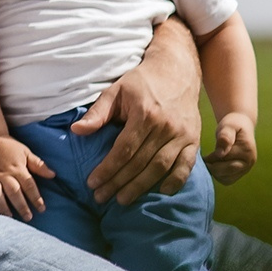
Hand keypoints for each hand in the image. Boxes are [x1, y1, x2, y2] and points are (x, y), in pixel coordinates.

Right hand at [0, 134, 51, 220]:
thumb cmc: (6, 146)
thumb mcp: (25, 152)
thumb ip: (38, 164)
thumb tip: (53, 175)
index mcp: (17, 168)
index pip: (29, 185)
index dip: (36, 198)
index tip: (41, 209)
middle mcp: (3, 174)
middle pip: (14, 192)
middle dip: (22, 206)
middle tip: (28, 217)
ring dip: (3, 207)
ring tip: (9, 217)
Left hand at [70, 18, 201, 204]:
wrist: (177, 71)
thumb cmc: (141, 82)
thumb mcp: (116, 91)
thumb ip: (97, 112)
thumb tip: (77, 131)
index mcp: (145, 114)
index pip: (124, 149)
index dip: (108, 169)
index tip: (92, 183)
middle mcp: (166, 127)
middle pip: (141, 163)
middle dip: (119, 183)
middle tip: (102, 197)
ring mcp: (183, 135)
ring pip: (161, 168)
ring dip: (142, 187)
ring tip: (123, 199)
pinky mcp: (194, 140)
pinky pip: (186, 165)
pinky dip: (176, 181)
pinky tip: (162, 192)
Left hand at [208, 112, 257, 184]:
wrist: (241, 125)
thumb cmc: (232, 125)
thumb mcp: (228, 126)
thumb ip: (225, 137)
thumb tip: (221, 152)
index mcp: (247, 151)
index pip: (225, 160)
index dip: (211, 158)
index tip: (203, 155)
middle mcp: (249, 162)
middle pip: (227, 172)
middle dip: (212, 166)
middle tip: (203, 159)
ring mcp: (246, 169)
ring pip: (226, 179)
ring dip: (215, 173)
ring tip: (208, 162)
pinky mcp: (241, 173)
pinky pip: (227, 180)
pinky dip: (218, 176)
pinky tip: (213, 166)